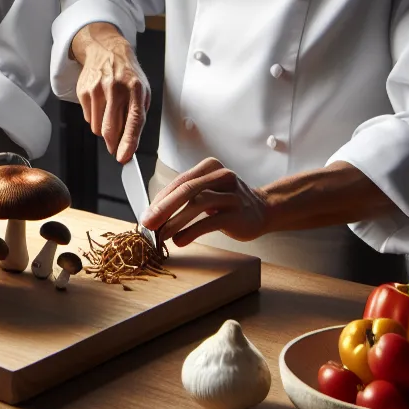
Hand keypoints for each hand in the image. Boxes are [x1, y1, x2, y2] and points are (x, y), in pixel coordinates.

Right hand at [70, 22, 147, 162]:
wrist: (106, 51)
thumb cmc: (127, 74)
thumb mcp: (142, 90)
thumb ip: (137, 116)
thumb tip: (130, 143)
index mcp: (136, 89)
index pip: (133, 121)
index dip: (128, 143)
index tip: (123, 157)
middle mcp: (116, 88)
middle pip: (111, 129)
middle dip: (113, 144)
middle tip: (115, 148)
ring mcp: (97, 89)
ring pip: (97, 128)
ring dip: (104, 130)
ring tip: (109, 115)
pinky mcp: (84, 91)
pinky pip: (89, 119)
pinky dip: (95, 119)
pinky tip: (100, 105)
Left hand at [143, 156, 269, 245]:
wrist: (263, 210)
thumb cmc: (227, 202)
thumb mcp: (206, 192)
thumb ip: (183, 197)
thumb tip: (152, 213)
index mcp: (209, 167)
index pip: (179, 182)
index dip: (160, 199)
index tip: (146, 215)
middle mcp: (221, 176)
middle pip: (186, 190)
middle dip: (163, 208)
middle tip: (147, 223)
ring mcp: (232, 194)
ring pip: (197, 205)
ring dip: (175, 222)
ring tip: (161, 235)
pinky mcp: (238, 214)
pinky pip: (210, 222)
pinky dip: (192, 232)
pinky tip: (180, 241)